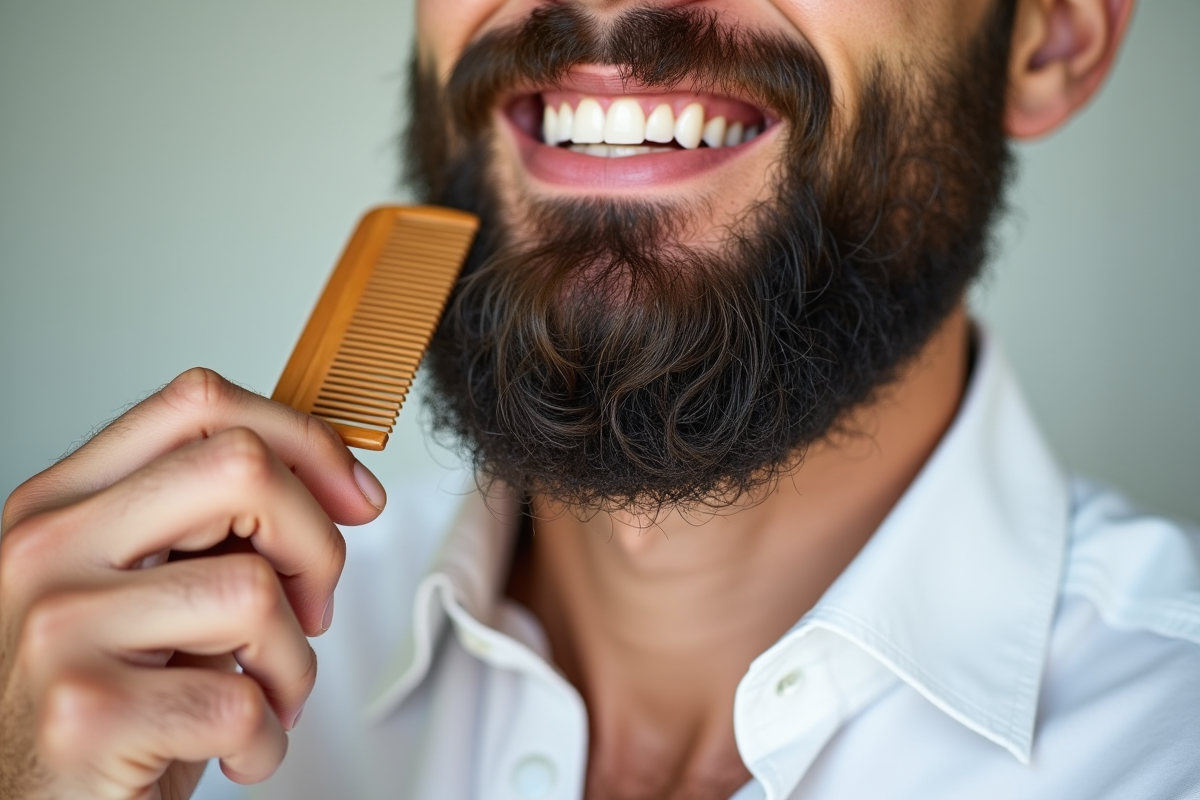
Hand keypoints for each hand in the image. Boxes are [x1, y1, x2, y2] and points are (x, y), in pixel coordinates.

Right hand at [0, 368, 385, 798]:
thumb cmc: (118, 701)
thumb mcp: (155, 589)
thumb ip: (218, 524)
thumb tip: (345, 483)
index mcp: (64, 502)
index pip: (199, 404)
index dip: (302, 439)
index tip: (355, 497)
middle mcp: (47, 548)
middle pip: (241, 467)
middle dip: (315, 544)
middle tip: (311, 608)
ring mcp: (58, 628)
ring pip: (255, 590)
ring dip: (292, 664)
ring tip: (261, 697)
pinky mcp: (86, 713)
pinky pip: (241, 700)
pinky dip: (266, 739)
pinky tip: (231, 751)